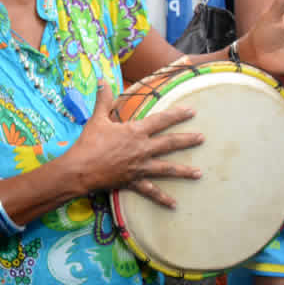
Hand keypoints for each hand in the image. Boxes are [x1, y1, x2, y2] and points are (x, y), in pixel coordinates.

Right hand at [64, 83, 202, 207]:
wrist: (81, 168)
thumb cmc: (89, 142)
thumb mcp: (97, 118)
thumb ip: (103, 100)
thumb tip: (102, 80)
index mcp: (135, 131)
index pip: (160, 120)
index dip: (177, 115)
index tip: (192, 111)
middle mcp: (142, 149)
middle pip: (170, 143)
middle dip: (187, 140)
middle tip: (202, 138)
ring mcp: (140, 167)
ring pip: (167, 168)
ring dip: (184, 171)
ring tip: (199, 173)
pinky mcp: (134, 181)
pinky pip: (151, 191)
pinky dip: (162, 198)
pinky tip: (174, 204)